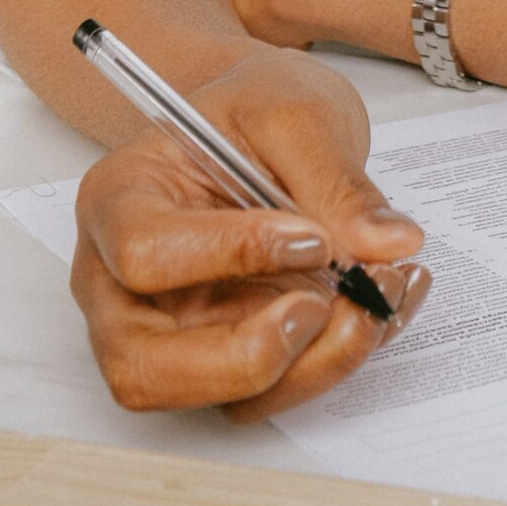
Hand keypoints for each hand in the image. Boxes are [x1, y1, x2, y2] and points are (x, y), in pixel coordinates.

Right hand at [70, 42, 430, 421]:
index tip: (313, 237)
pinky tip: (385, 300)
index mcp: (119, 199)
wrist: (261, 124)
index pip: (145, 253)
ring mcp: (172, 330)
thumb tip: (386, 243)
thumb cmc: (254, 107)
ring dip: (312, 366)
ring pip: (219, 398)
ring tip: (381, 294)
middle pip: (145, 368)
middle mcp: (124, 283)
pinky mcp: (227, 352)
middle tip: (332, 305)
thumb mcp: (296, 110)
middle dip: (252, 356)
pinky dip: (336, 359)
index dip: (230, 255)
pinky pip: (273, 387)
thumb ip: (336, 179)